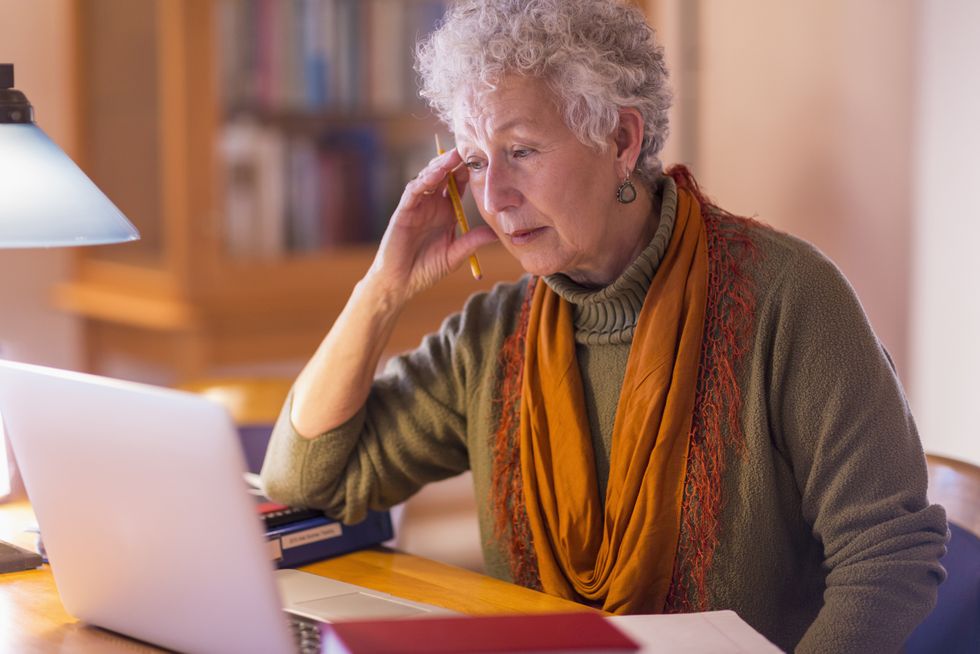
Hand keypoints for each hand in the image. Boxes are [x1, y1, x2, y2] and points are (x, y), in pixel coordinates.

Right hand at [365, 149, 497, 301]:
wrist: (402, 283)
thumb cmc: (426, 269)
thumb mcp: (455, 254)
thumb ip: (472, 242)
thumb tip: (496, 233)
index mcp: (446, 211)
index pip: (458, 185)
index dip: (468, 171)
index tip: (484, 160)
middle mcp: (431, 205)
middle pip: (443, 176)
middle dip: (455, 162)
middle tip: (469, 149)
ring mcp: (417, 206)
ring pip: (428, 178)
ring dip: (440, 166)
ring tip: (453, 156)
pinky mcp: (404, 211)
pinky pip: (413, 191)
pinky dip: (423, 181)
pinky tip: (434, 174)